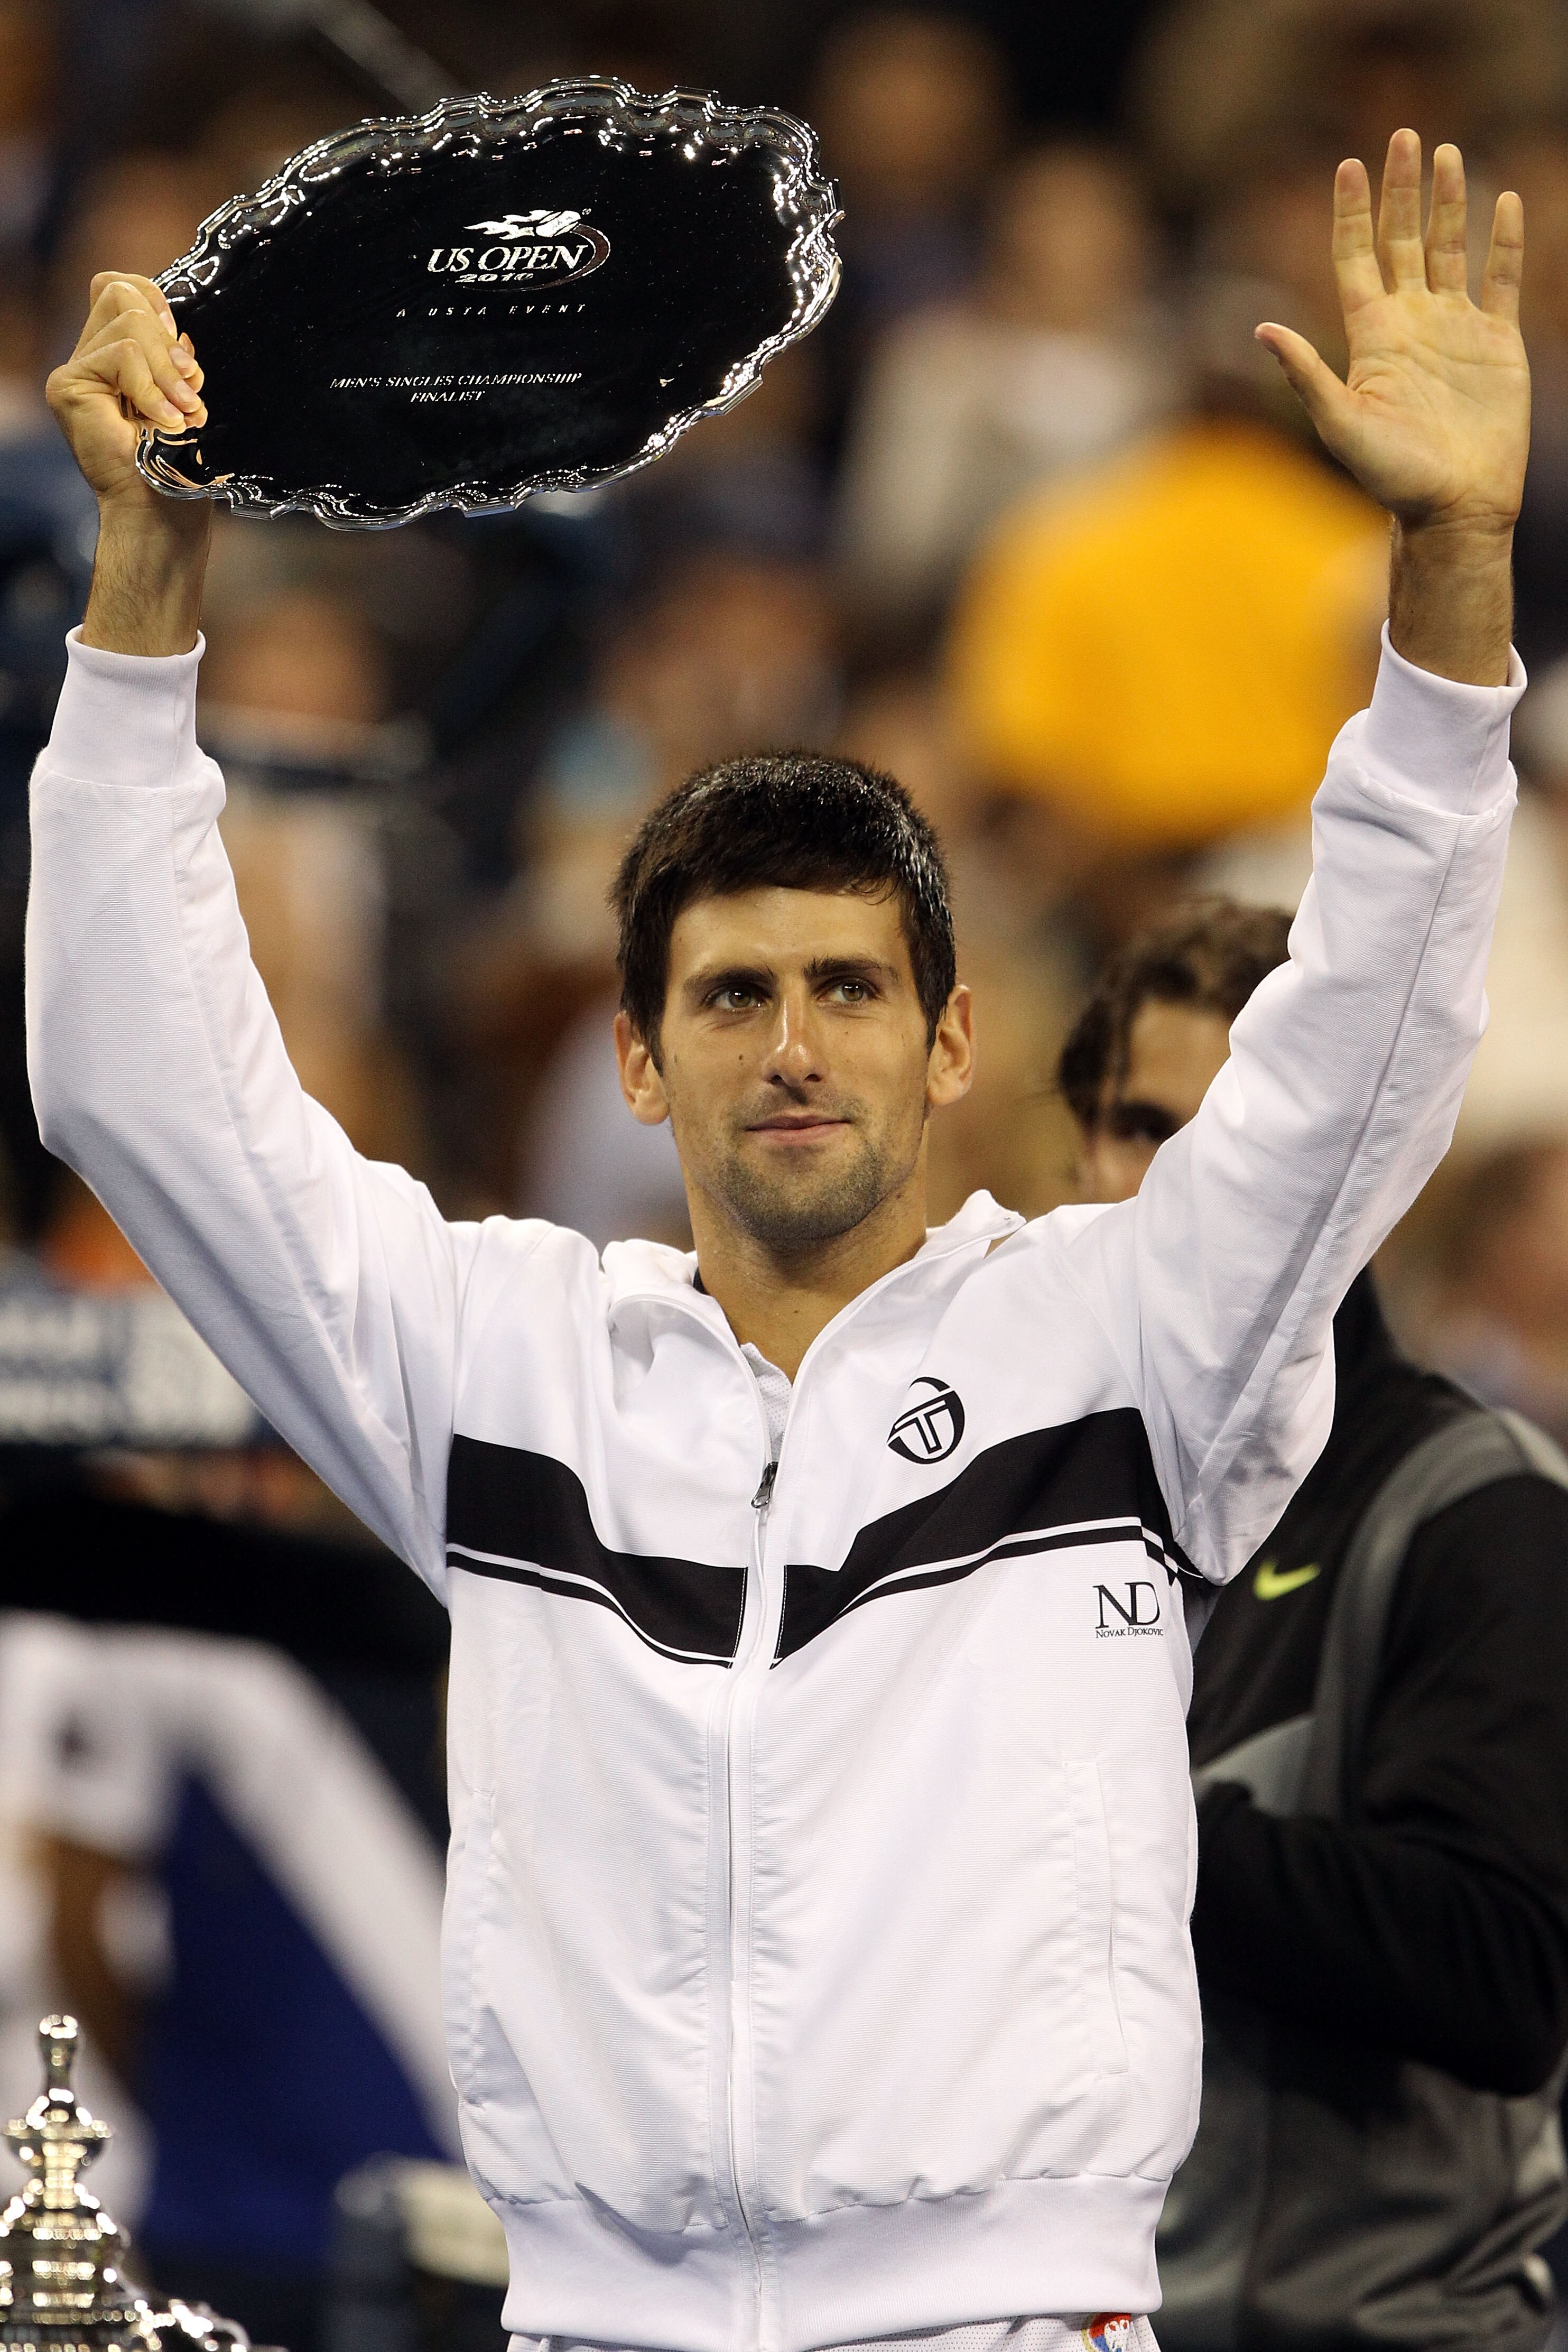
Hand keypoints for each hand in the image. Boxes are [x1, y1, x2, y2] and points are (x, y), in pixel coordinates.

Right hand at [46, 272, 207, 513]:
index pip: (121, 288)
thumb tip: (182, 333)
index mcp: (116, 354)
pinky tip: (164, 419)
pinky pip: (121, 354)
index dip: (155, 300)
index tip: (186, 352)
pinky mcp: (68, 385)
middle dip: (167, 338)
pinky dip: (152, 386)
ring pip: (127, 322)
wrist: (159, 511)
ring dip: (167, 369)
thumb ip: (174, 356)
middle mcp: (90, 356)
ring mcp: (75, 370)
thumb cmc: (177, 464)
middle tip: (190, 387)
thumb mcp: (185, 395)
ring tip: (183, 411)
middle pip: (121, 293)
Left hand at [1257, 131, 1527, 540]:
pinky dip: (1503, 240)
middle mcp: (1411, 322)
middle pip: (1402, 240)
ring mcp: (1455, 328)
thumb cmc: (1392, 476)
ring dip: (1448, 202)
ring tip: (1446, 154)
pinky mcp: (1497, 342)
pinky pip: (1501, 279)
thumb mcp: (1340, 425)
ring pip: (1449, 248)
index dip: (1351, 213)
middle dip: (1401, 190)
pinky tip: (1502, 201)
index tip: (1347, 165)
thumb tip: (1260, 328)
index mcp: (1371, 337)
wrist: (1453, 506)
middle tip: (1402, 137)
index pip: (1356, 258)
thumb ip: (1305, 375)